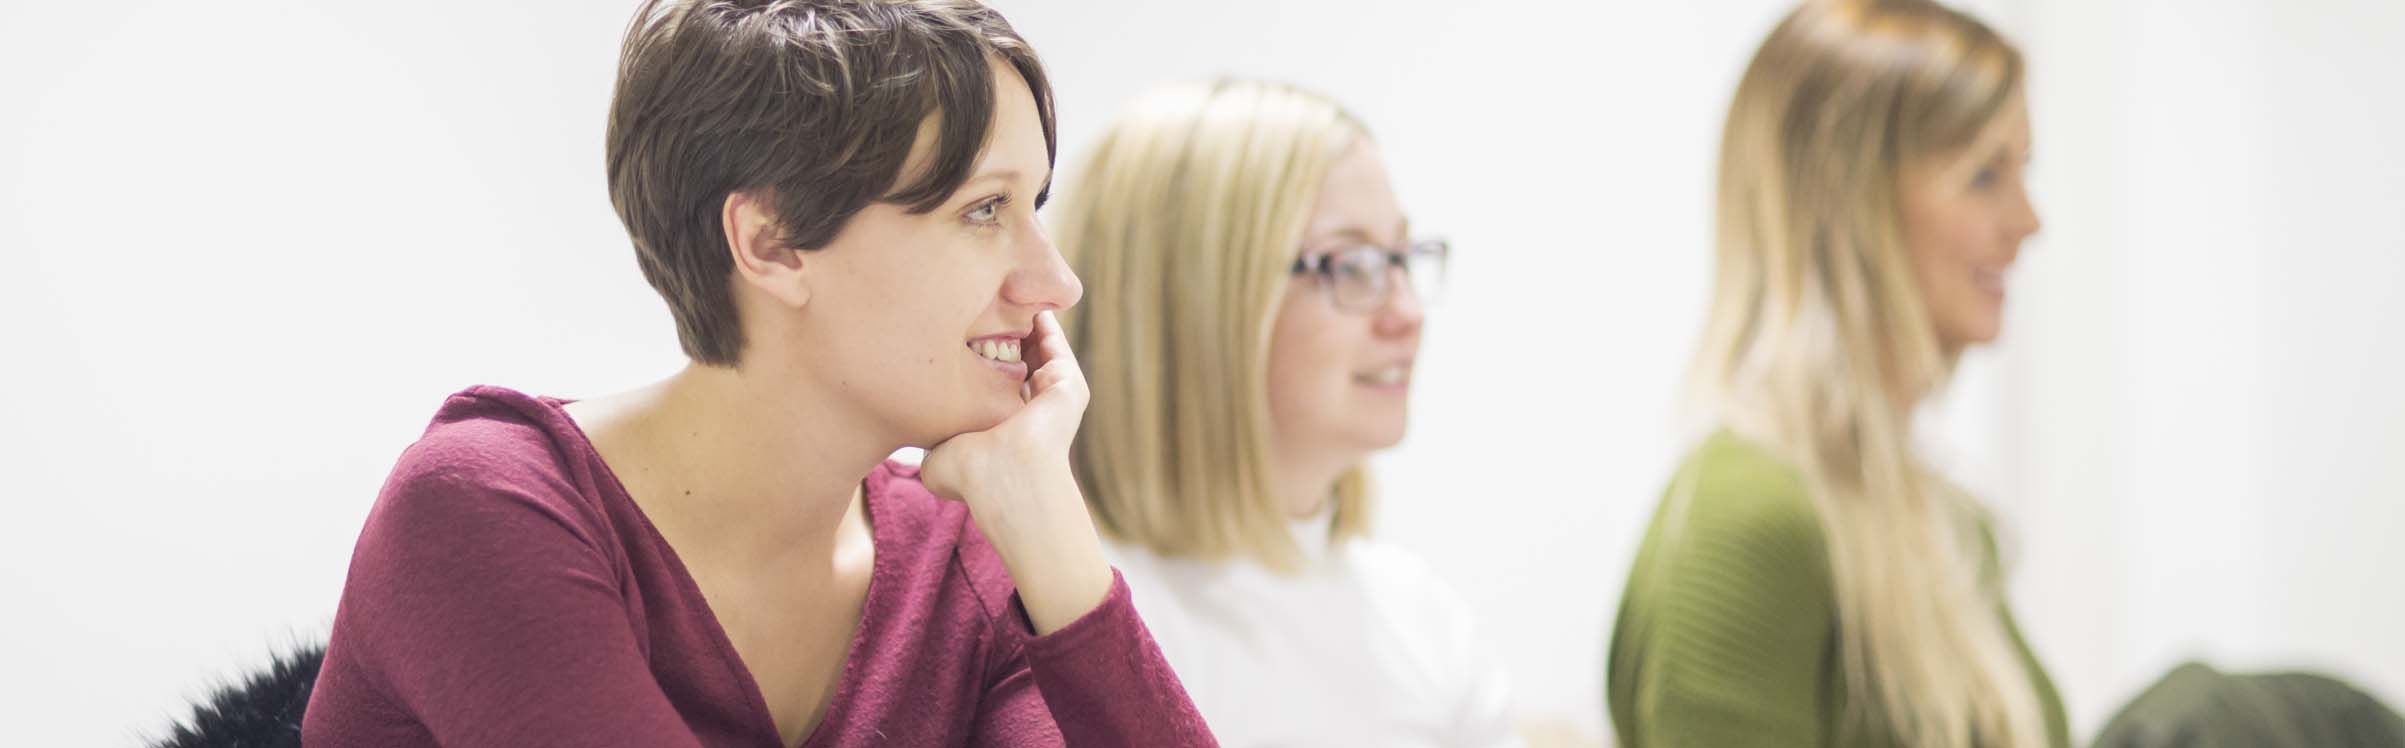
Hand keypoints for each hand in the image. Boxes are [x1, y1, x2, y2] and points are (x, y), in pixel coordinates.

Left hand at [920, 310, 1112, 632]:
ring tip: (997, 285)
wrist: (1005, 476)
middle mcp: (1028, 410)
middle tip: (973, 297)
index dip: (973, 353)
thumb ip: (927, 438)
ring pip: (1036, 346)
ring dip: (1020, 318)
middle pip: (1014, 358)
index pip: (991, 381)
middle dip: (997, 328)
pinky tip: (1018, 291)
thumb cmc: (967, 471)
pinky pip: (1053, 341)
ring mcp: (1052, 397)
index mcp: (1002, 425)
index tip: (948, 326)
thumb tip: (904, 429)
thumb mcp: (936, 454)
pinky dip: (1040, 318)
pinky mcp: (1069, 385)